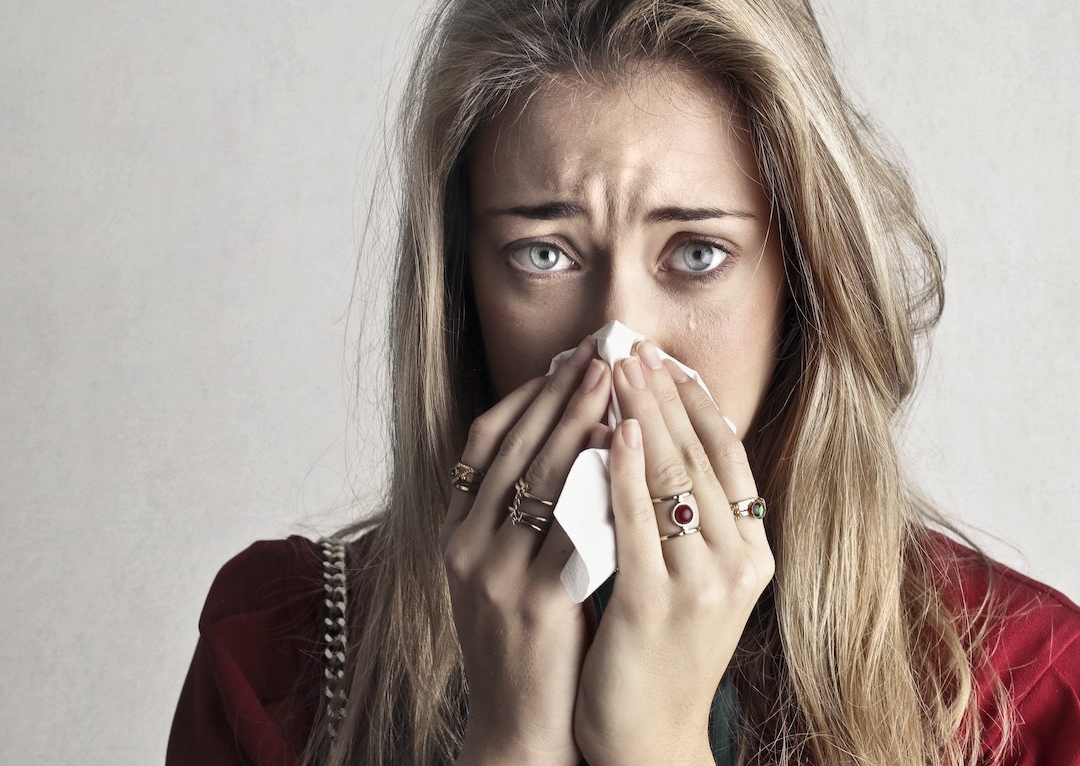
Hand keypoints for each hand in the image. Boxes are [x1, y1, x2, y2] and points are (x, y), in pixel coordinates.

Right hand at [441, 337, 612, 765]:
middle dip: (558, 394)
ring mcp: (494, 573)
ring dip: (578, 422)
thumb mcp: (503, 572)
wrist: (520, 729)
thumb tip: (569, 444)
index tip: (563, 360)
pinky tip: (623, 452)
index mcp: (456, 534)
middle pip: (513, 448)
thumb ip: (521, 515)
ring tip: (612, 380)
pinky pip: (569, 526)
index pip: (484, 443)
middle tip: (598, 352)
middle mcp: (465, 547)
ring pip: (539, 477)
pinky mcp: (533, 601)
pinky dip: (596, 482)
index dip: (524, 397)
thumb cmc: (526, 647)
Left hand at [574, 342, 774, 765]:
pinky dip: (624, 472)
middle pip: (700, 456)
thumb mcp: (695, 577)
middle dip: (663, 395)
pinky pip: (639, 523)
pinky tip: (608, 432)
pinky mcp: (656, 605)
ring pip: (673, 479)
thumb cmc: (662, 648)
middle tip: (632, 346)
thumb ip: (687, 516)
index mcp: (752, 551)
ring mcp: (701, 584)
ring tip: (616, 368)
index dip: (696, 401)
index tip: (666, 359)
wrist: (649, 737)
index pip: (728, 455)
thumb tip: (660, 438)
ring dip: (642, 416)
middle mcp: (738, 562)